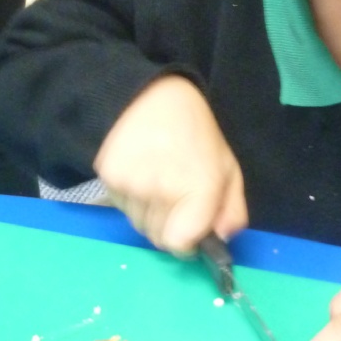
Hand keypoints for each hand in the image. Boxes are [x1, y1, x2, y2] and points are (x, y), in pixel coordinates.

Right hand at [94, 75, 246, 253]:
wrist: (150, 96)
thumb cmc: (195, 133)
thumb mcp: (227, 168)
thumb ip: (232, 211)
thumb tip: (221, 241)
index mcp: (200, 187)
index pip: (180, 244)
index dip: (187, 243)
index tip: (191, 232)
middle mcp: (162, 190)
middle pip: (158, 239)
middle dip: (170, 228)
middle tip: (176, 199)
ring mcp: (132, 185)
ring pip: (138, 225)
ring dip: (149, 214)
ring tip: (157, 181)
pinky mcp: (108, 178)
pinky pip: (121, 208)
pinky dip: (131, 200)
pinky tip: (140, 173)